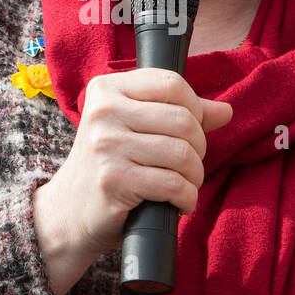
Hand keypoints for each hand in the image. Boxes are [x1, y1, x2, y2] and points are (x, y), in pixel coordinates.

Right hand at [32, 68, 231, 294]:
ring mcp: (106, 145)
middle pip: (183, 119)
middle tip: (189, 165)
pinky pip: (173, 184)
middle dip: (198, 147)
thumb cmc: (109, 165)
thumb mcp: (136, 129)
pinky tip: (180, 203)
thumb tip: (225, 110)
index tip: (190, 131)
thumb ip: (178, 113)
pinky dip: (187, 198)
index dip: (194, 108)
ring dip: (195, 176)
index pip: (171, 83)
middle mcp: (104, 111)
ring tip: (186, 185)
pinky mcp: (114, 179)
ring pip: (182, 153)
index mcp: (107, 89)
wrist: (68, 211)